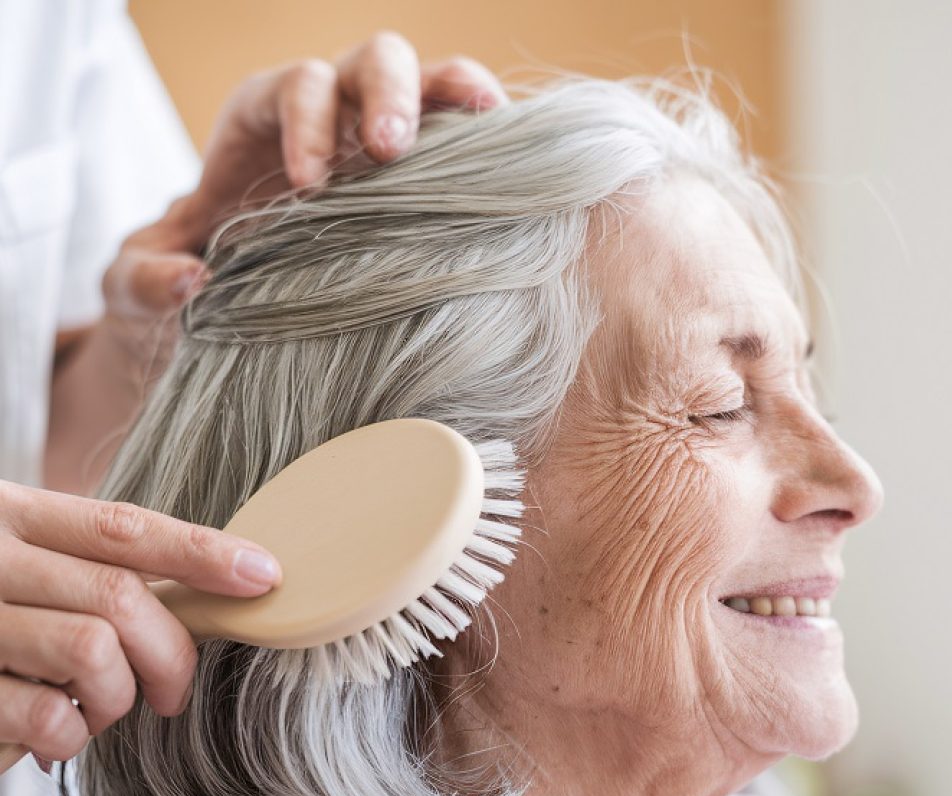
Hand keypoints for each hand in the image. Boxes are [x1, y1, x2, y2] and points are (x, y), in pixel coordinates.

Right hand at [0, 481, 281, 768]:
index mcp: (12, 516)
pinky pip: (43, 716)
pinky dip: (68, 737)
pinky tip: (52, 734)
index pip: (123, 529)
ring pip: (90, 651)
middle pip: (118, 596)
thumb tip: (212, 588)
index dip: (202, 551)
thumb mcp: (25, 564)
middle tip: (174, 692)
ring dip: (117, 697)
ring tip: (101, 711)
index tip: (265, 574)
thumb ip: (93, 570)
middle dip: (171, 654)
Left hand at [100, 35, 505, 354]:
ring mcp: (380, 132)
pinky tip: (515, 152)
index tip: (310, 187)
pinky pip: (459, 129)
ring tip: (486, 122)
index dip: (305, 124)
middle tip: (390, 152)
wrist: (240, 274)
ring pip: (426, 79)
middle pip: (367, 60)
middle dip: (384, 95)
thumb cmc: (195, 264)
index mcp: (263, 115)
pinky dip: (488, 131)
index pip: (292, 88)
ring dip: (453, 97)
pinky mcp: (420, 166)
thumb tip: (190, 282)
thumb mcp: (139, 278)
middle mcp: (330, 110)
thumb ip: (141, 277)